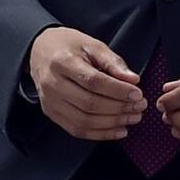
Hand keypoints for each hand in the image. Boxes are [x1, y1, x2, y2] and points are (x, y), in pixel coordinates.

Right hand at [28, 26, 147, 141]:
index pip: (93, 81)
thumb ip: (113, 62)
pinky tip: (118, 130)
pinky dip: (100, 134)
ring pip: (84, 121)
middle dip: (119, 108)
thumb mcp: (92, 45)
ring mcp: (50, 101)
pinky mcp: (51, 113)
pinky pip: (77, 130)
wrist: (40, 50)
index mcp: (62, 62)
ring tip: (133, 118)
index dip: (118, 90)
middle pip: (89, 103)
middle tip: (140, 107)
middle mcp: (52, 84)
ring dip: (112, 123)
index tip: (138, 94)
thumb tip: (133, 80)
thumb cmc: (69, 46)